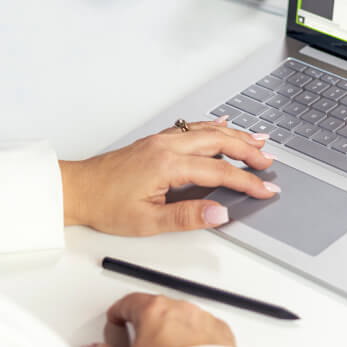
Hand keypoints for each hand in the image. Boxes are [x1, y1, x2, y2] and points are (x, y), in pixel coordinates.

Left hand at [59, 117, 278, 234]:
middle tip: (269, 163)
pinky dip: (213, 127)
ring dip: (235, 135)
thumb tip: (219, 214)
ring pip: (206, 131)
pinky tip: (222, 125)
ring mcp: (160, 140)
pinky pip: (191, 128)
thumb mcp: (148, 221)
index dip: (246, 182)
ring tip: (258, 141)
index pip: (219, 172)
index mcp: (167, 165)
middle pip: (218, 142)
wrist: (77, 188)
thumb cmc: (105, 205)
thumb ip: (187, 217)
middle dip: (248, 151)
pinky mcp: (154, 141)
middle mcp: (166, 147)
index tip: (265, 190)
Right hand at [80, 292, 234, 346]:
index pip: (128, 302)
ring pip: (182, 320)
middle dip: (146, 325)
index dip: (118, 315)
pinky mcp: (223, 336)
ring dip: (173, 333)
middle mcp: (181, 309)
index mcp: (153, 310)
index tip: (116, 322)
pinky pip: (204, 332)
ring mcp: (204, 321)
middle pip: (156, 310)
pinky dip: (196, 342)